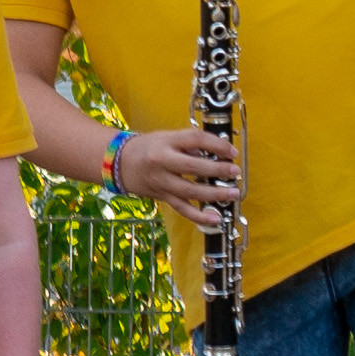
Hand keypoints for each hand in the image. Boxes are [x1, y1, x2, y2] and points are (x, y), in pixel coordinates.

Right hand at [97, 121, 243, 223]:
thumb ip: (190, 143)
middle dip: (218, 170)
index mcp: (166, 142)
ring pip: (190, 191)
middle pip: (194, 167)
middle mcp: (162, 161)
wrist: (120, 163)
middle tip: (234, 172)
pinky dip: (199, 216)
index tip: (232, 151)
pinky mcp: (162, 197)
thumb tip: (217, 152)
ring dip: (214, 194)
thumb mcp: (168, 137)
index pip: (195, 139)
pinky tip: (215, 219)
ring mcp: (162, 182)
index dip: (217, 144)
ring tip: (233, 193)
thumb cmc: (149, 148)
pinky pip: (182, 209)